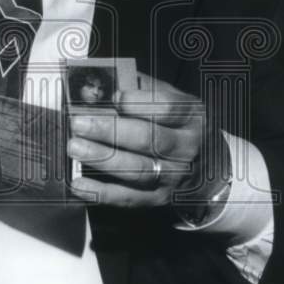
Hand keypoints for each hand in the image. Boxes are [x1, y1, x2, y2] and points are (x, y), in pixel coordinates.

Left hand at [67, 71, 206, 208]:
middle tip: (79, 123)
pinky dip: (102, 193)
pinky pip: (129, 197)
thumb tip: (99, 86)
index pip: (166, 108)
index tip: (113, 97)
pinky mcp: (159, 198)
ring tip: (76, 148)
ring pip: (138, 169)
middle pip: (148, 139)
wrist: (207, 164)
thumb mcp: (169, 99)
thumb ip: (138, 88)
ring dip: (103, 159)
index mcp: (190, 116)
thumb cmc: (177, 124)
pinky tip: (79, 184)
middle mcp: (186, 147)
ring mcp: (174, 175)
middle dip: (110, 131)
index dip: (137, 102)